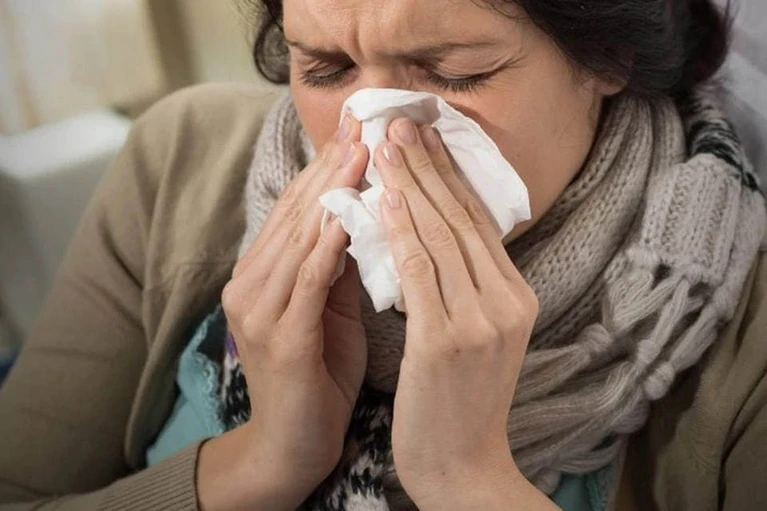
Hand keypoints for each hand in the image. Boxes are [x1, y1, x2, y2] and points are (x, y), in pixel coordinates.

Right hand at [199, 116, 367, 510]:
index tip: (359, 130)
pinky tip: (347, 215)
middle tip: (365, 124)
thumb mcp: (332, 308)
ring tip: (362, 153)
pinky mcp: (280, 336)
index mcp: (261, 273)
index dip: (327, 167)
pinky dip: (328, 245)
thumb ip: (341, 263)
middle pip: (295, 212)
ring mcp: (258, 309)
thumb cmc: (318, 373)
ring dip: (333, 193)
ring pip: (299, 237)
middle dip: (332, 166)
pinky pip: (307, 281)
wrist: (294, 444)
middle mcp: (250, 283)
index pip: (296, 208)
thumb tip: (366, 214)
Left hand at [376, 118, 553, 508]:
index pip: (478, 223)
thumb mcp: (477, 336)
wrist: (465, 468)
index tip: (426, 137)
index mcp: (515, 298)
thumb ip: (466, 286)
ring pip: (441, 236)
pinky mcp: (446, 340)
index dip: (449, 175)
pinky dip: (403, 231)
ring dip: (411, 185)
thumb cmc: (460, 402)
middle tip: (402, 121)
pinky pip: (421, 272)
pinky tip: (387, 198)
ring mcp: (479, 320)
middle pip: (461, 219)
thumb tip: (435, 232)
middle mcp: (505, 302)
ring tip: (388, 144)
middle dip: (428, 165)